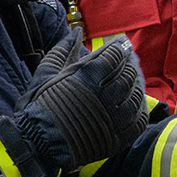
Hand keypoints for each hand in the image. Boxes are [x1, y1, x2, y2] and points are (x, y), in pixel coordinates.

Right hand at [16, 35, 148, 171]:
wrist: (36, 145)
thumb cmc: (38, 108)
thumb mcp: (46, 75)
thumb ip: (63, 51)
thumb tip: (75, 31)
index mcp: (86, 79)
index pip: (114, 57)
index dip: (120, 48)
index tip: (121, 44)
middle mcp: (104, 97)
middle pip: (127, 74)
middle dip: (130, 63)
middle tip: (129, 58)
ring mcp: (114, 119)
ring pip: (136, 94)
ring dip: (137, 82)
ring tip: (133, 76)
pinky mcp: (119, 137)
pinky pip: (139, 117)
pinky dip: (140, 105)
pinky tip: (134, 98)